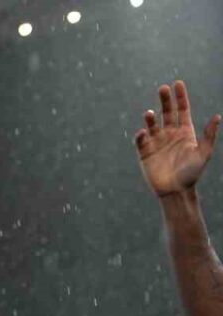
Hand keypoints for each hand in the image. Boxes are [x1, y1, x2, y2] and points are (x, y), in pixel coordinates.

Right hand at [135, 80, 219, 196]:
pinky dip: (141, 135)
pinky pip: (141, 140)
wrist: (175, 191)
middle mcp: (170, 134)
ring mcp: (157, 142)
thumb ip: (208, 135)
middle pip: (167, 112)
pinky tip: (143, 132)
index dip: (180, 97)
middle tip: (163, 88)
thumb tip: (217, 117)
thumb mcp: (204, 153)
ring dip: (150, 118)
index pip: (182, 110)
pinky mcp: (145, 153)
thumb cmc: (191, 173)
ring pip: (152, 124)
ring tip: (149, 114)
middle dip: (165, 100)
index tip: (177, 84)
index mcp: (185, 132)